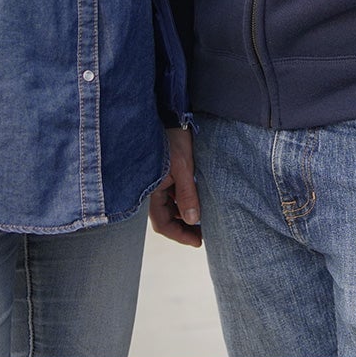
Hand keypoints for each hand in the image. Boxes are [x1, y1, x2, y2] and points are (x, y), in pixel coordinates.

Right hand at [148, 126, 201, 246]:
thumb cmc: (173, 139)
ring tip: (203, 219)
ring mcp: (158, 181)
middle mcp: (152, 188)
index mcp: (152, 189)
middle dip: (183, 228)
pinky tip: (196, 201)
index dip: (179, 236)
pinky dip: (183, 201)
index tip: (198, 242)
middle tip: (203, 234)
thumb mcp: (184, 168)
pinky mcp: (165, 173)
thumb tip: (192, 219)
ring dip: (184, 215)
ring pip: (170, 207)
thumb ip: (187, 194)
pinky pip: (172, 194)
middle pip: (165, 217)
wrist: (169, 114)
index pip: (162, 223)